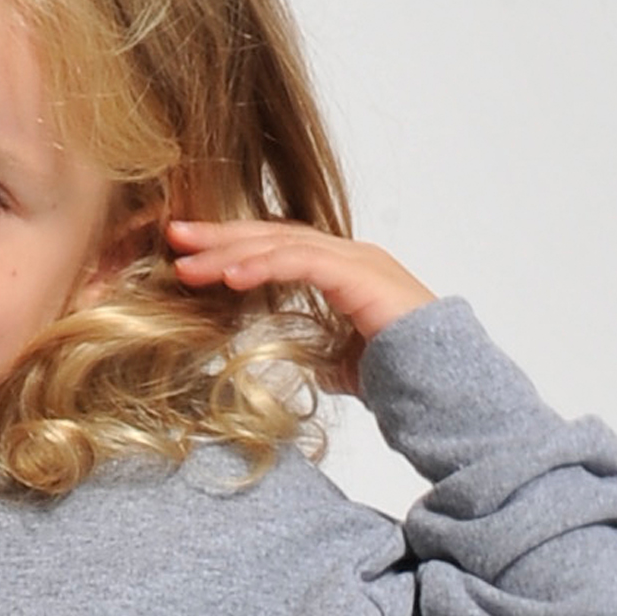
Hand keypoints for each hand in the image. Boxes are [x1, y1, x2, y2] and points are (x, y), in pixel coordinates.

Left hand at [167, 219, 433, 389]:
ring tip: (187, 261)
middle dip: (219, 236)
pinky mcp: (359, 274)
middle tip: (172, 236)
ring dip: (229, 250)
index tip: (188, 254)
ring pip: (280, 242)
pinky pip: (301, 262)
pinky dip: (262, 265)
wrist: (444, 381)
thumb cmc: (402, 372)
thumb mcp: (347, 363)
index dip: (231, 247)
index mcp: (340, 269)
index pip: (276, 246)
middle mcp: (347, 255)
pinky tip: (229, 275)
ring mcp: (355, 259)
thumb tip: (313, 369)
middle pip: (271, 234)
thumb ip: (326, 355)